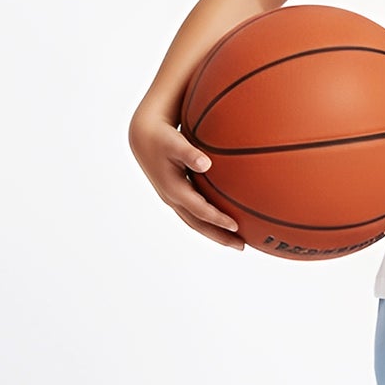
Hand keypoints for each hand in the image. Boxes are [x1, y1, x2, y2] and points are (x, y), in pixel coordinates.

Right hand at [128, 109, 244, 248]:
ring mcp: (174, 199)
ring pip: (196, 222)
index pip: (198, 209)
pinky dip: (209, 221)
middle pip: (198, 224)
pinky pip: (195, 214)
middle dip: (219, 236)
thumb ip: (190, 153)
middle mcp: (173, 198)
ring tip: (236, 241)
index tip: (236, 226)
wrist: (143, 138)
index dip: (217, 219)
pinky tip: (225, 221)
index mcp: (173, 189)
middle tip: (241, 247)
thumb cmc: (161, 138)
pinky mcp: (176, 195)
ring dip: (215, 233)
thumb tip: (206, 163)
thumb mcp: (174, 142)